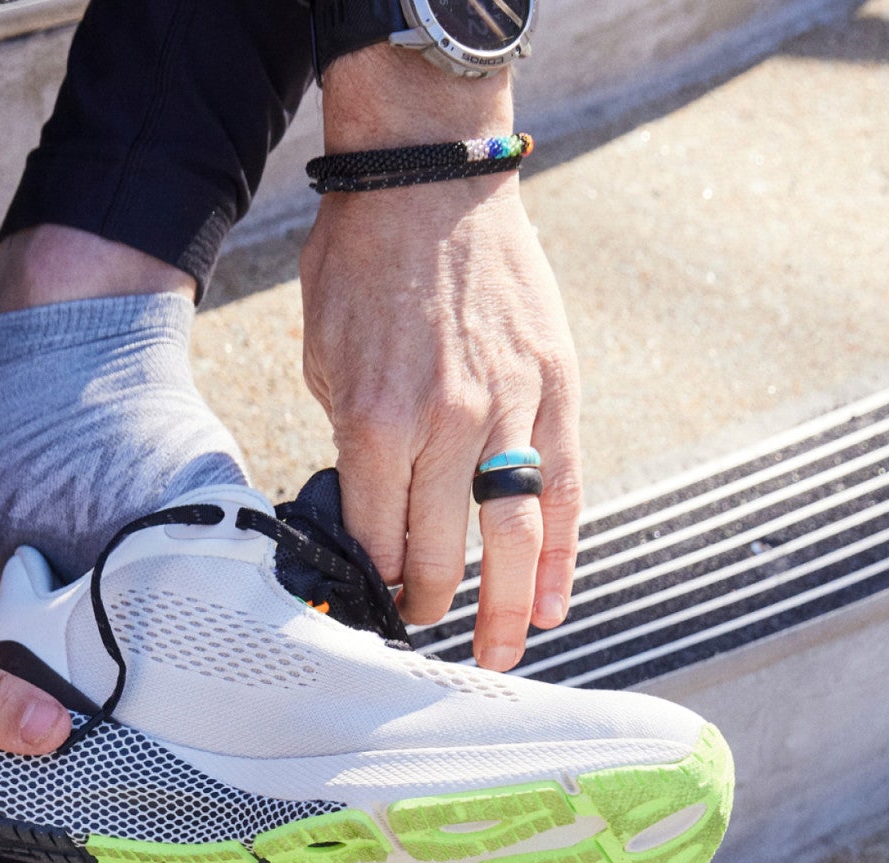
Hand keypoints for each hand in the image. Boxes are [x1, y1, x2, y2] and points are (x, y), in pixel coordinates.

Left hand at [300, 48, 581, 666]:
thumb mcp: (323, 361)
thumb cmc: (363, 266)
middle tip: (418, 630)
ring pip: (512, 538)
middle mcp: (447, 425)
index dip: (370, 588)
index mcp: (376, 422)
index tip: (368, 611)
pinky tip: (555, 605)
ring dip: (506, 611)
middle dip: (424, 605)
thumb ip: (347, 444)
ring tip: (497, 658)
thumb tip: (364, 517)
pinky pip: (565, 490)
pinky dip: (562, 555)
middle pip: (439, 555)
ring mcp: (509, 407)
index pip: (375, 543)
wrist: (430, 178)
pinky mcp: (555, 388)